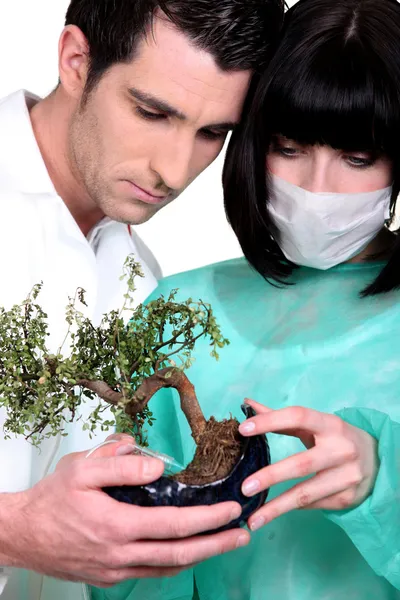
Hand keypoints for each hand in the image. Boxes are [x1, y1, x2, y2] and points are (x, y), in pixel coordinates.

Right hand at [1, 440, 248, 586]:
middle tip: (244, 533)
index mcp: (117, 525)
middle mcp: (121, 554)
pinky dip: (174, 563)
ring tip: (224, 542)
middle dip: (217, 544)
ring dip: (200, 556)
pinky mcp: (108, 577)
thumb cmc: (51, 498)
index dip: (208, 519)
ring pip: (168, 568)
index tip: (232, 509)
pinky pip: (150, 573)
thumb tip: (158, 466)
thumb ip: (120, 463)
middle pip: (180, 554)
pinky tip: (186, 553)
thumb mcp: (81, 468)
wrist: (22, 534)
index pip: (175, 525)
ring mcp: (115, 571)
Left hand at [239, 400, 378, 530]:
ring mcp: (347, 476)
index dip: (270, 421)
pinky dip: (292, 508)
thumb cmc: (333, 438)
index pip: (298, 417)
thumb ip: (280, 418)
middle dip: (271, 476)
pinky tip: (275, 513)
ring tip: (253, 519)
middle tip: (244, 488)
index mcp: (330, 424)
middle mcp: (342, 449)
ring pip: (306, 494)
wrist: (377, 461)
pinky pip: (313, 504)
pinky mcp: (348, 498)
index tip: (243, 430)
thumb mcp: (313, 424)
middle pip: (301, 464)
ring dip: (277, 507)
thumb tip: (247, 403)